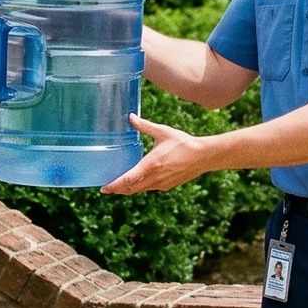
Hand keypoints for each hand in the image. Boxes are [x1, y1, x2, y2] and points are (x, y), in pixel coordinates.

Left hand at [101, 115, 215, 192]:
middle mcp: (154, 178)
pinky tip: (137, 181)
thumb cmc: (183, 142)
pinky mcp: (167, 186)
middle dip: (117, 190)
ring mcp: (161, 184)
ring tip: (118, 186)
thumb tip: (130, 117)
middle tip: (106, 188)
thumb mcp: (162, 132)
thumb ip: (144, 126)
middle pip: (130, 189)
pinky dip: (140, 187)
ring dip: (128, 189)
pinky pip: (149, 188)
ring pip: (139, 190)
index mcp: (151, 164)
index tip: (104, 188)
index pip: (127, 180)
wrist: (203, 156)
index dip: (114, 185)